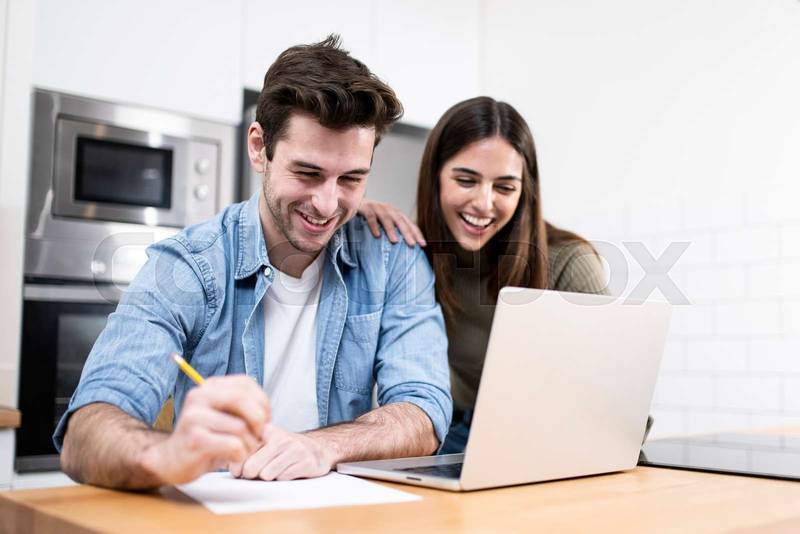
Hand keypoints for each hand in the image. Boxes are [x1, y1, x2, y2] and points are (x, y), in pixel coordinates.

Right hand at [140, 375, 270, 484]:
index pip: (245, 383)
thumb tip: (267, 414)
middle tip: (259, 435)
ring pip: (240, 427)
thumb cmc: (203, 439)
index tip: (265, 419)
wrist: (169, 461)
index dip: (262, 401)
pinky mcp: (194, 440)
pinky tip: (234, 458)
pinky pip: (232, 445)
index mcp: (209, 387)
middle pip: (242, 399)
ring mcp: (194, 418)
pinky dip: (240, 455)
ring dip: (250, 443)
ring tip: (244, 451)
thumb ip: (242, 408)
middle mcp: (199, 397)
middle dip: (259, 419)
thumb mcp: (223, 416)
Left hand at [228, 425, 334, 480]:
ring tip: (275, 471)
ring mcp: (295, 449)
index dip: (236, 466)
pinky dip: (283, 480)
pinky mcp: (306, 462)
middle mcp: (281, 438)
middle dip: (251, 475)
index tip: (238, 471)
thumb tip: (232, 468)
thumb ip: (247, 452)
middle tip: (256, 474)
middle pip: (251, 468)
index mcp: (267, 430)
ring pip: (266, 475)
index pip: (242, 452)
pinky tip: (288, 472)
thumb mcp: (266, 443)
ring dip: (268, 478)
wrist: (318, 450)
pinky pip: (283, 479)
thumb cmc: (285, 450)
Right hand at [358, 199, 425, 246]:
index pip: (409, 223)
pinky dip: (374, 226)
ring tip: (395, 241)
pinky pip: (370, 217)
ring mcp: (376, 207)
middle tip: (412, 244)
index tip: (422, 245)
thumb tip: (400, 248)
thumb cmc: (369, 218)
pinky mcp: (364, 208)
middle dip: (407, 232)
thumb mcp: (382, 224)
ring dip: (391, 230)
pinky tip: (376, 235)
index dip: (416, 233)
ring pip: (386, 218)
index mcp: (395, 213)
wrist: (351, 202)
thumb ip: (392, 232)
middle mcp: (388, 209)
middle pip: (400, 220)